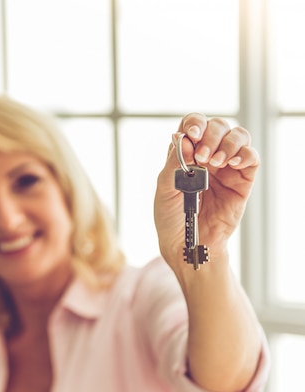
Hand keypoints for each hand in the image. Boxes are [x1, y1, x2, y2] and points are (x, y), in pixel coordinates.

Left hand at [154, 113, 259, 269]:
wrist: (186, 243)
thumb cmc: (170, 216)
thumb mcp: (164, 189)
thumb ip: (174, 164)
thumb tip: (184, 140)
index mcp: (186, 153)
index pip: (194, 124)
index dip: (194, 123)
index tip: (191, 135)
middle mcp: (207, 155)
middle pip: (217, 126)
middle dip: (210, 135)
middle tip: (201, 157)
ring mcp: (226, 167)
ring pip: (238, 136)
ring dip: (227, 143)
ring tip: (214, 162)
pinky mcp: (242, 180)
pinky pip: (251, 158)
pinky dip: (245, 155)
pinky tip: (233, 164)